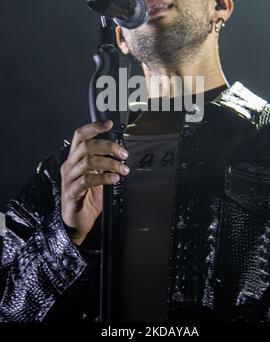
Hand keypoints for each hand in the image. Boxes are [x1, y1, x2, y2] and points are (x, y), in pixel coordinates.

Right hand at [60, 120, 128, 244]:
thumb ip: (104, 162)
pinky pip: (87, 180)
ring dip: (109, 163)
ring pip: (88, 162)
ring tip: (123, 169)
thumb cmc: (89, 197)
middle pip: (86, 146)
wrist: (78, 221)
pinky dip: (104, 178)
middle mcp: (69, 166)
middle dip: (108, 146)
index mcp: (75, 158)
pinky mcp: (71, 193)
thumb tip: (122, 151)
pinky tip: (115, 179)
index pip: (80, 135)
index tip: (109, 123)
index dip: (93, 127)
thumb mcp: (98, 175)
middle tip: (124, 154)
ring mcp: (69, 179)